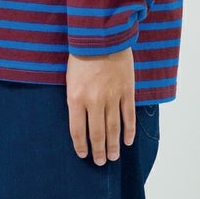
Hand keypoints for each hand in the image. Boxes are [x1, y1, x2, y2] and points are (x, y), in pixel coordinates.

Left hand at [66, 46, 135, 164]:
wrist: (101, 36)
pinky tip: (128, 141)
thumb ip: (75, 100)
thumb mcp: (70, 79)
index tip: (83, 155)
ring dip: (113, 145)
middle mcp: (94, 101)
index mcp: (76, 98)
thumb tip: (80, 122)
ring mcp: (112, 96)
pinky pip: (128, 116)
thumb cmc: (81, 55)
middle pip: (97, 133)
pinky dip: (129, 130)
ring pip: (113, 128)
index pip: (78, 130)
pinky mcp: (126, 91)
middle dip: (98, 151)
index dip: (81, 146)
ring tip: (113, 157)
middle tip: (100, 162)